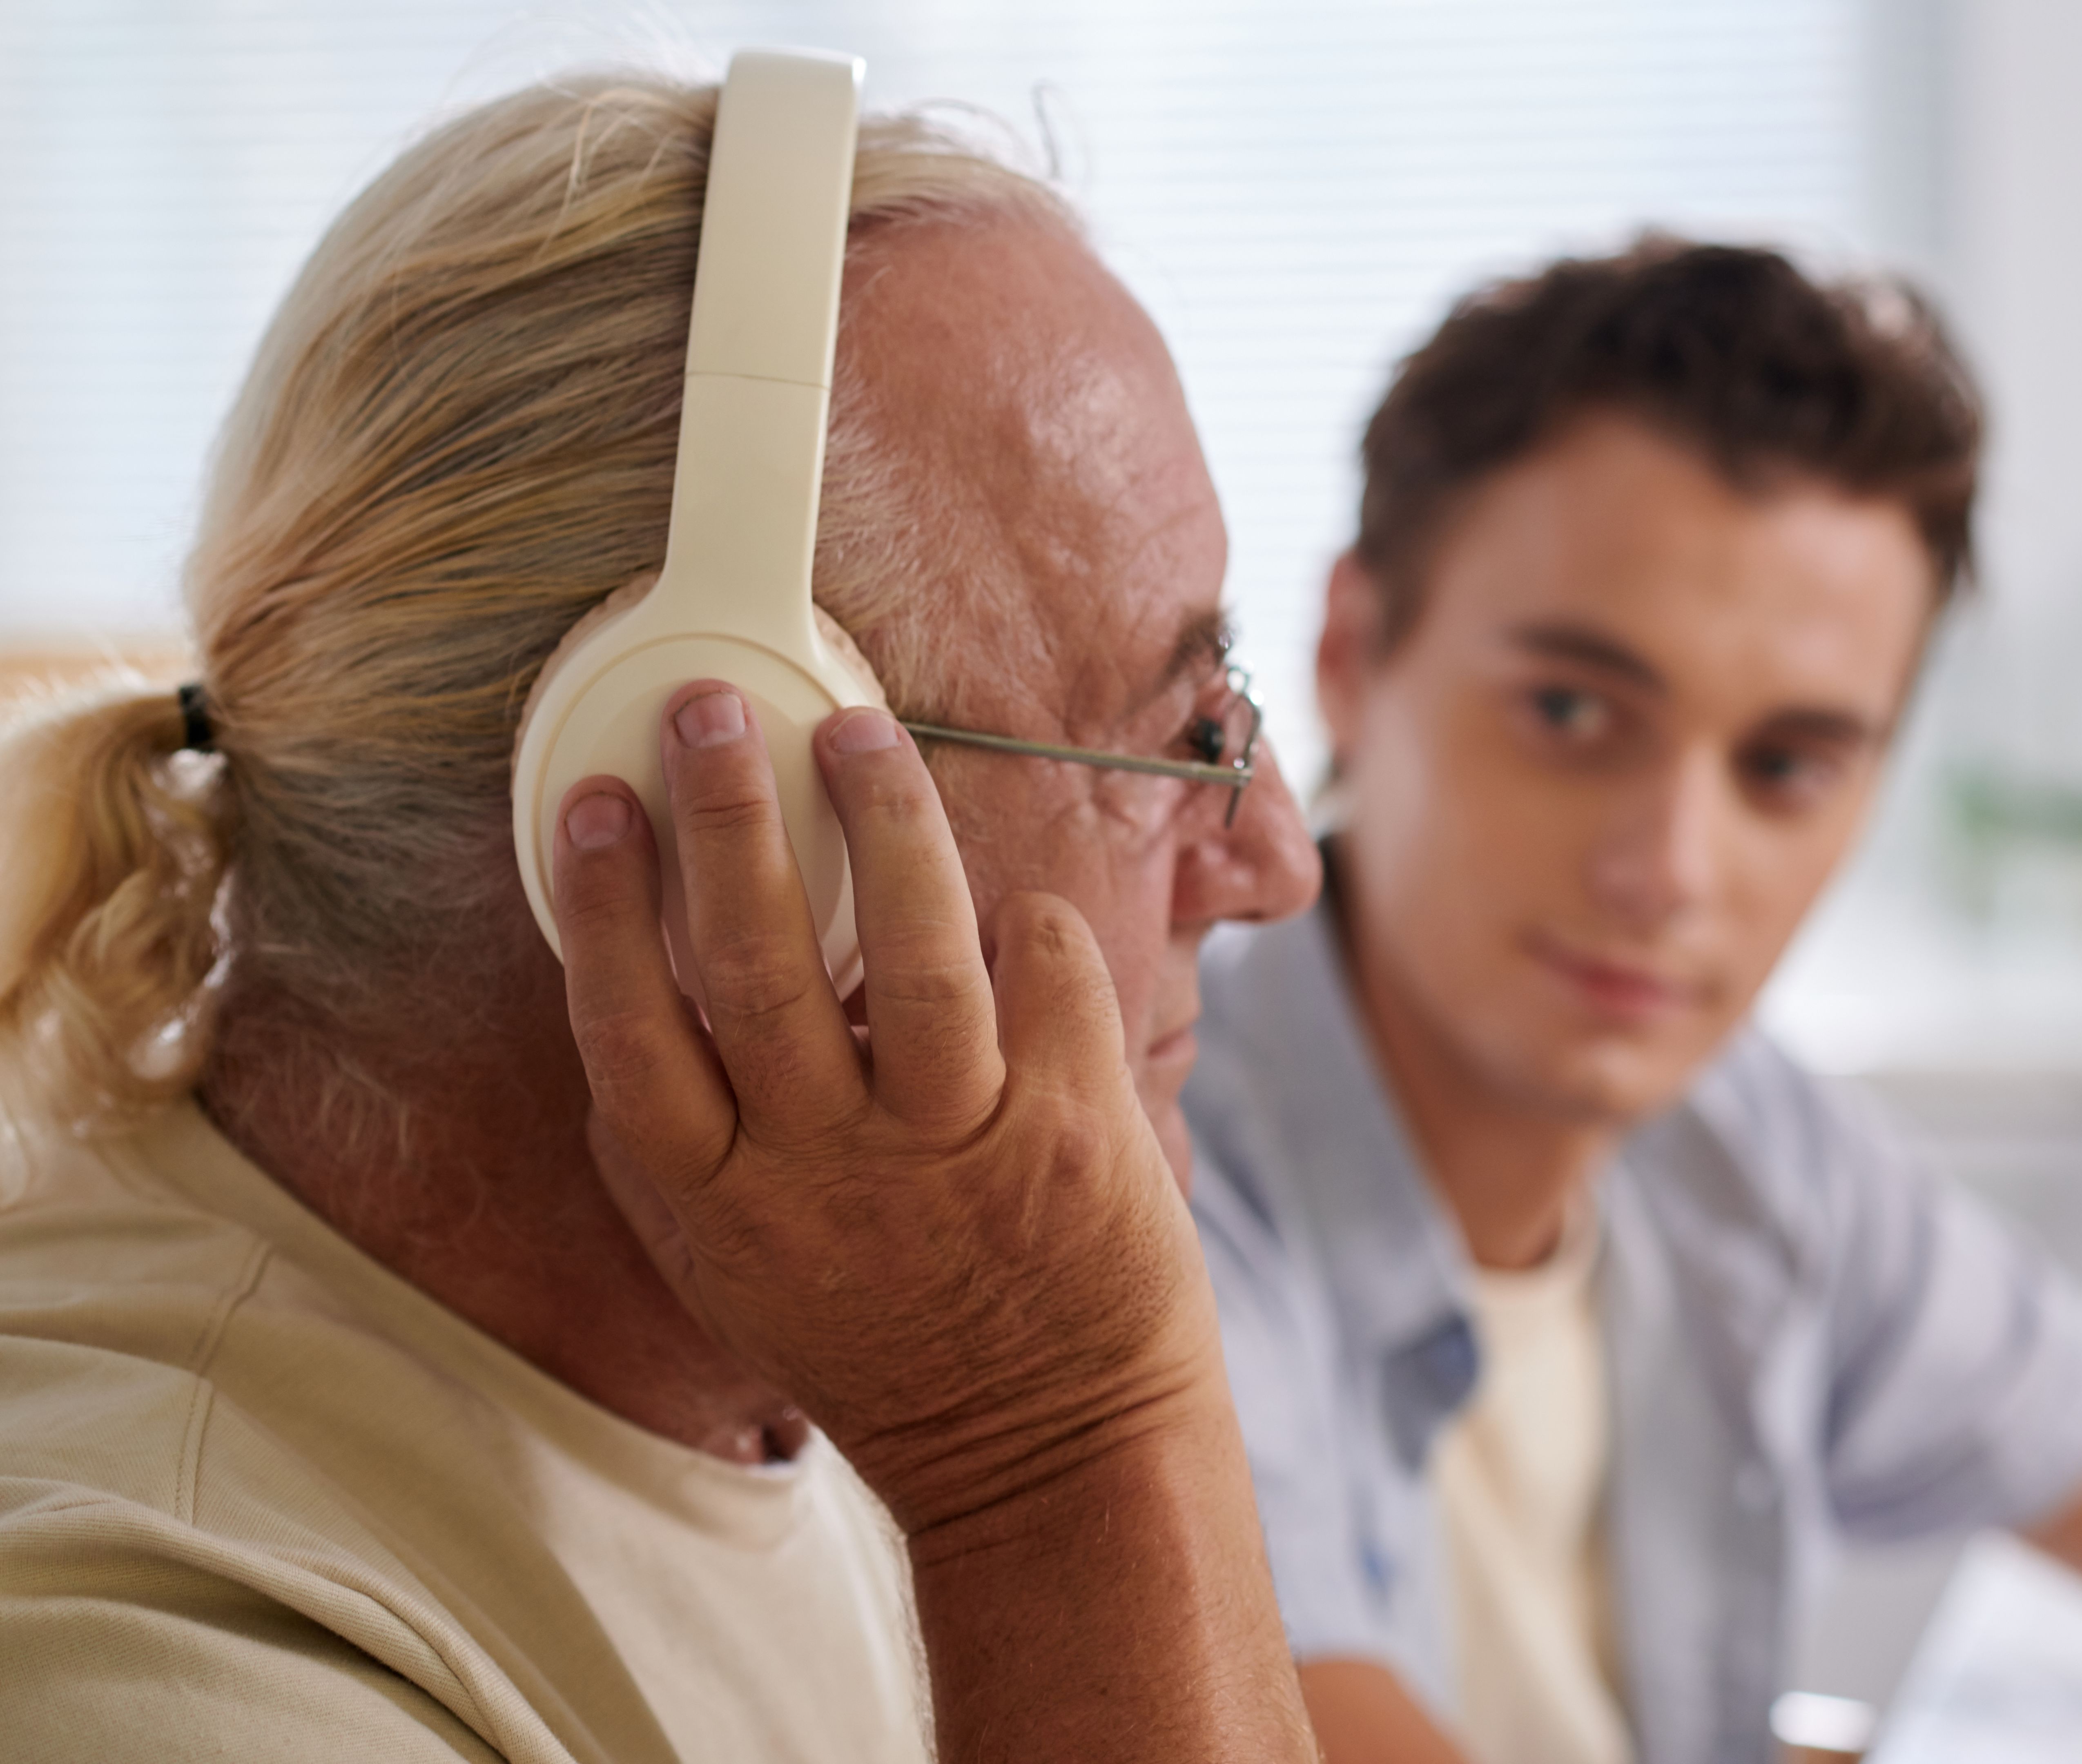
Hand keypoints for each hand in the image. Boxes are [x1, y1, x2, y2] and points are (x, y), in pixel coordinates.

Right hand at [549, 680, 1221, 1529]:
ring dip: (886, 827)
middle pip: (757, 966)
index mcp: (724, 1204)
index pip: (631, 1033)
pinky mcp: (1073, 1136)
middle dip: (726, 819)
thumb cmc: (884, 1340)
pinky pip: (1047, 977)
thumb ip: (693, 1141)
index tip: (592, 799)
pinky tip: (1012, 906)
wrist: (1047, 1455)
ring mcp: (957, 1153)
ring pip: (917, 957)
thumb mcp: (743, 1262)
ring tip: (857, 736)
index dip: (601, 908)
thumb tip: (646, 982)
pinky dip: (1030, 921)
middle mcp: (829, 1174)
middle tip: (708, 709)